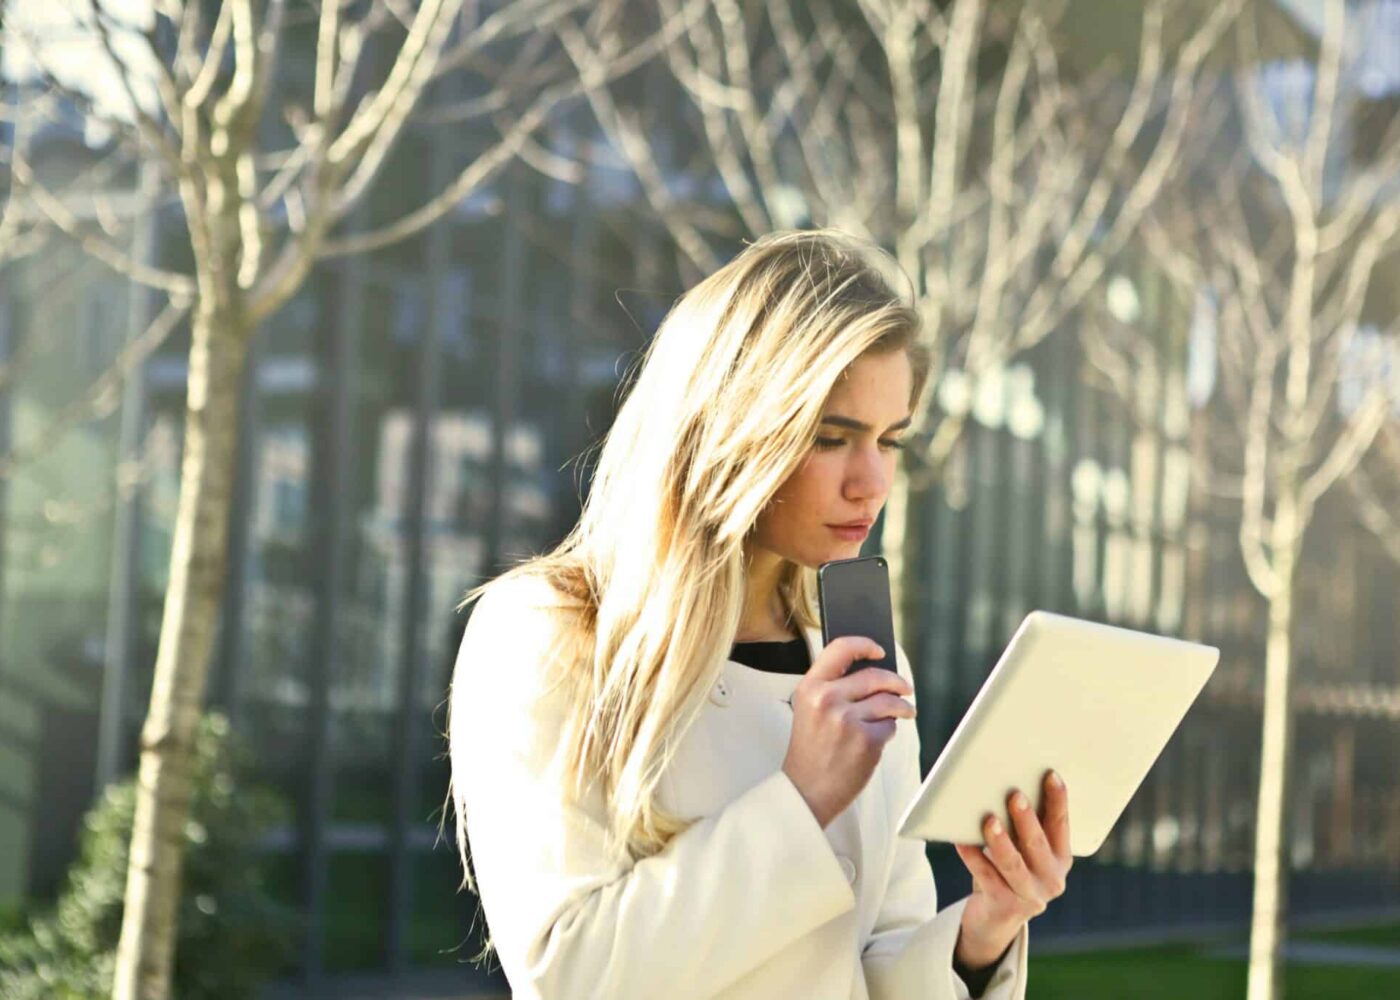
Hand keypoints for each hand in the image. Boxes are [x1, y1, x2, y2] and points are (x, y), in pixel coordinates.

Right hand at [781, 637, 915, 827]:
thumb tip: (873, 672)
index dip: (864, 645)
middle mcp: (827, 699)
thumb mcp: (809, 710)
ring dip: (902, 707)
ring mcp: (847, 720)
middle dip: (897, 681)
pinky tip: (878, 739)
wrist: (806, 791)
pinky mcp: (866, 740)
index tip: (879, 650)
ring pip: (888, 701)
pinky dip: (888, 731)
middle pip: (875, 675)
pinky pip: (889, 726)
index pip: (840, 649)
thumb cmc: (811, 750)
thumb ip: (833, 688)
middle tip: (905, 687)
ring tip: (906, 711)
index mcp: (810, 687)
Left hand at [952, 770, 1071, 968]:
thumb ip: (1024, 824)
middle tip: (1014, 794)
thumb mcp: (1025, 849)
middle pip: (1037, 845)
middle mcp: (1051, 879)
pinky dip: (972, 857)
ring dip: (1000, 841)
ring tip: (989, 820)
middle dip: (1026, 819)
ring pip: (1012, 864)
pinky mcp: (1004, 906)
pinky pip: (985, 877)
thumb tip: (1006, 783)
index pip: (1061, 826)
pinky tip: (960, 840)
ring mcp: (1029, 896)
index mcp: (1061, 859)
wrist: (996, 917)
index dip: (1058, 800)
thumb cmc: (1009, 868)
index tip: (1051, 775)